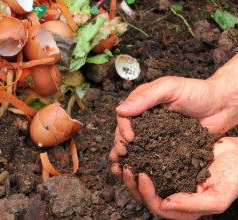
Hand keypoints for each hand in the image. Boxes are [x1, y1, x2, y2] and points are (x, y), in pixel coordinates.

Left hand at [111, 137, 237, 218]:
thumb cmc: (233, 177)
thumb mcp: (218, 196)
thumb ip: (193, 205)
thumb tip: (164, 204)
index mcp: (183, 208)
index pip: (157, 206)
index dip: (146, 193)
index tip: (141, 175)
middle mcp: (172, 194)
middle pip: (144, 195)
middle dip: (131, 183)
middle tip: (125, 167)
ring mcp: (168, 178)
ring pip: (141, 180)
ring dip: (128, 172)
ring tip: (119, 160)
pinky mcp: (166, 163)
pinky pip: (147, 163)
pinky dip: (136, 158)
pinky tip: (129, 150)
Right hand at [113, 54, 237, 155]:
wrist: (222, 106)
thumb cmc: (198, 92)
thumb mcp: (170, 88)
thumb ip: (146, 97)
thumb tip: (120, 110)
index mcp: (143, 103)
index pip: (124, 116)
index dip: (122, 127)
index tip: (129, 138)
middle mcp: (146, 118)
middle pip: (126, 132)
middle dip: (121, 143)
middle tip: (122, 154)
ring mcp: (155, 133)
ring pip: (136, 144)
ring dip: (128, 155)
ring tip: (124, 165)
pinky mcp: (166, 145)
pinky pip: (152, 153)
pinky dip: (144, 161)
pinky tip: (139, 169)